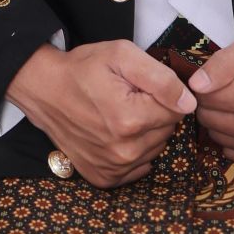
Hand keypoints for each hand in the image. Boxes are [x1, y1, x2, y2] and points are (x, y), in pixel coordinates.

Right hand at [6, 40, 194, 187]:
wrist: (44, 89)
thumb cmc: (83, 68)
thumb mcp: (122, 55)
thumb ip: (160, 78)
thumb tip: (189, 103)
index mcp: (131, 119)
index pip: (177, 111)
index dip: (162, 93)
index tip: (140, 85)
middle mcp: (124, 151)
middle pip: (166, 131)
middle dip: (154, 112)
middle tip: (127, 96)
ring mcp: (113, 168)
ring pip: (154, 149)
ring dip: (144, 132)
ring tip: (118, 112)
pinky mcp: (104, 178)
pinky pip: (137, 167)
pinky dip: (132, 151)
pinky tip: (114, 133)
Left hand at [188, 29, 233, 172]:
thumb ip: (225, 61)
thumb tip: (196, 84)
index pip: (204, 97)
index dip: (206, 82)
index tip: (218, 75)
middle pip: (207, 119)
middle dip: (211, 101)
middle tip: (229, 88)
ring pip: (217, 137)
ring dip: (221, 120)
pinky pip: (233, 153)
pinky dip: (233, 138)